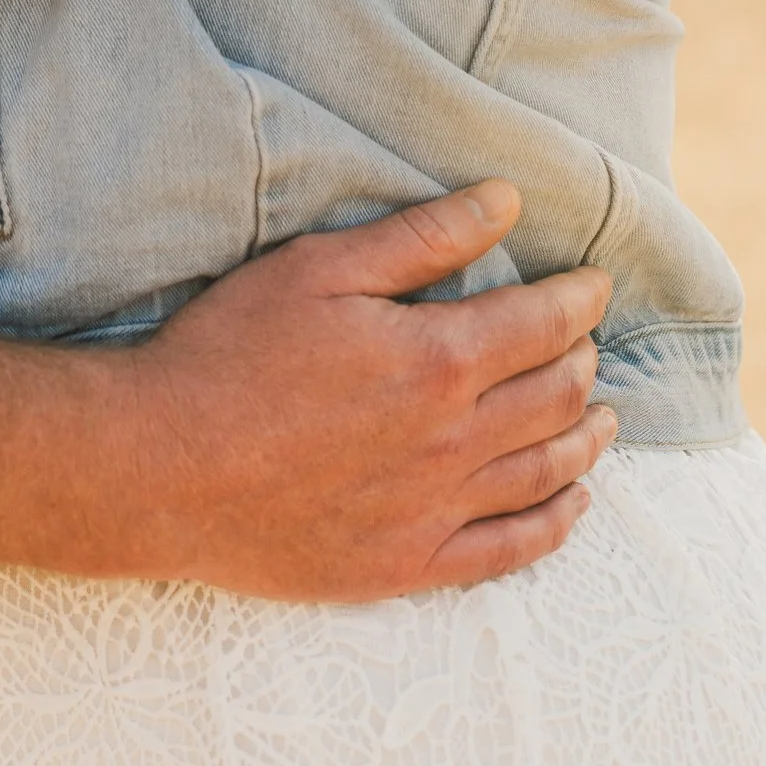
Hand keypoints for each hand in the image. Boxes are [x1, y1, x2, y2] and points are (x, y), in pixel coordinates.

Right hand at [87, 180, 615, 595]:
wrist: (163, 465)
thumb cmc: (230, 352)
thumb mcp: (318, 269)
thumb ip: (420, 237)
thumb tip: (505, 201)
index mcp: (436, 359)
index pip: (542, 324)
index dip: (579, 299)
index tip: (595, 282)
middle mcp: (453, 440)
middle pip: (554, 397)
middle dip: (582, 360)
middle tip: (588, 341)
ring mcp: (435, 510)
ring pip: (547, 473)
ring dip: (586, 438)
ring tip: (603, 416)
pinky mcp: (409, 564)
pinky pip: (512, 550)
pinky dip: (557, 523)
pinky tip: (573, 502)